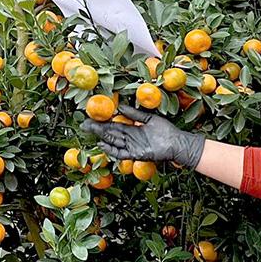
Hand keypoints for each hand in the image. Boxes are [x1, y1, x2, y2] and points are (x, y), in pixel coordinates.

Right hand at [81, 105, 206, 168]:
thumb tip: (120, 107)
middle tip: (84, 124)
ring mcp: (132, 146)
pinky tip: (103, 144)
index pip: (114, 124)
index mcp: (132, 128)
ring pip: (113, 141)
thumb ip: (135, 114)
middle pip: (110, 133)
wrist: (176, 142)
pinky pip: (121, 153)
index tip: (92, 118)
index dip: (103, 122)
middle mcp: (130, 137)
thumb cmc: (166, 130)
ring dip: (102, 137)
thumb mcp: (149, 118)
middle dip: (97, 129)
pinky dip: (111, 149)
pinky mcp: (136, 154)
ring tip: (90, 131)